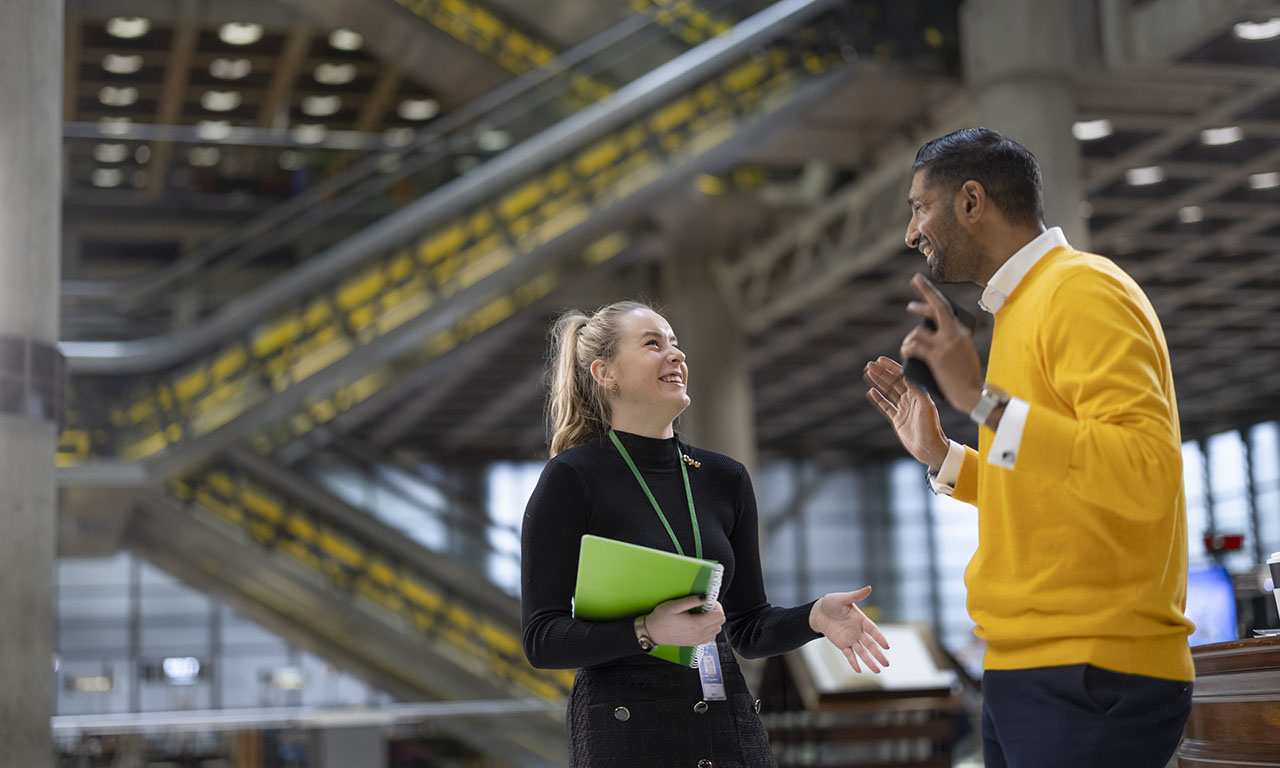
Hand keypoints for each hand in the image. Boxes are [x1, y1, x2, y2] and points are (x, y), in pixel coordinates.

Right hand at [644, 595, 724, 646]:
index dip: (716, 606)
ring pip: (716, 630)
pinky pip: (710, 636)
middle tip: (704, 606)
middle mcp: (700, 634)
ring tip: (701, 614)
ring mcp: (698, 640)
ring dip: (712, 621)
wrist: (653, 633)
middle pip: (720, 623)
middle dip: (715, 612)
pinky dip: (709, 629)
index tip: (708, 602)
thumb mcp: (675, 605)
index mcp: (697, 625)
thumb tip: (706, 597)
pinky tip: (699, 623)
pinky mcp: (695, 643)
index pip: (719, 616)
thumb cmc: (661, 618)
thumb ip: (692, 601)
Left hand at [809, 587, 889, 673]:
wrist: (818, 612)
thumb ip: (856, 595)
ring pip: (862, 652)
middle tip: (887, 664)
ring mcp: (851, 638)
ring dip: (870, 661)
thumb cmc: (831, 602)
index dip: (880, 638)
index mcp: (861, 619)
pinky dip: (853, 662)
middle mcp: (858, 630)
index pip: (873, 630)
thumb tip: (869, 588)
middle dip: (878, 654)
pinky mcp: (842, 644)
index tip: (887, 646)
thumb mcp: (842, 598)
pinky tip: (859, 670)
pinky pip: (849, 654)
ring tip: (878, 671)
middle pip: (870, 644)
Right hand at [864, 356, 949, 471]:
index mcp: (918, 393)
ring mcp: (903, 409)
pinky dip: (878, 399)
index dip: (891, 367)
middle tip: (869, 365)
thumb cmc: (931, 427)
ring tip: (868, 374)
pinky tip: (871, 391)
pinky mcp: (897, 419)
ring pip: (888, 392)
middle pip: (893, 382)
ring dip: (878, 382)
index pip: (903, 376)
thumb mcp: (925, 406)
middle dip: (882, 373)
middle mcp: (911, 399)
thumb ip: (917, 390)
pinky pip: (885, 406)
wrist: (929, 448)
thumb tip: (908, 374)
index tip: (881, 360)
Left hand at [900, 273, 982, 413]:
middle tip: (913, 285)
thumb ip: (952, 340)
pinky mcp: (937, 357)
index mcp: (962, 332)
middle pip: (936, 308)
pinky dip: (908, 349)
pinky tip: (906, 353)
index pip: (945, 308)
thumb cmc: (967, 377)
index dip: (930, 294)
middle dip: (924, 293)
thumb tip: (933, 332)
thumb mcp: (964, 352)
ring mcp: (946, 344)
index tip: (920, 283)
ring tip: (906, 349)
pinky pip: (916, 347)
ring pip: (918, 332)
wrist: (973, 394)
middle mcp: (955, 334)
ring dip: (909, 340)